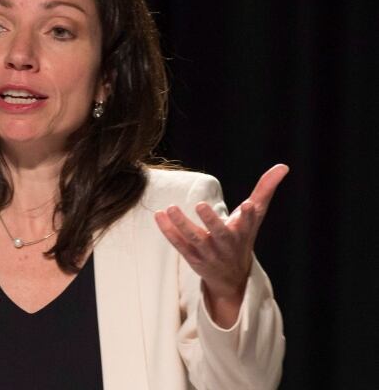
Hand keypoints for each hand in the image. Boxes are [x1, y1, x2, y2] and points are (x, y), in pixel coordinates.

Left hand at [154, 164, 288, 325]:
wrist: (232, 277)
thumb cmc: (243, 236)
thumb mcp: (256, 215)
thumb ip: (265, 189)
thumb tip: (283, 166)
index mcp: (243, 231)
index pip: (248, 223)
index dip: (249, 215)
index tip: (249, 205)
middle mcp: (226, 243)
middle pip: (220, 233)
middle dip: (211, 220)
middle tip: (201, 205)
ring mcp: (208, 252)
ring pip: (194, 239)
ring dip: (182, 224)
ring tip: (170, 208)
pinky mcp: (192, 258)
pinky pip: (179, 245)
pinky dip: (168, 231)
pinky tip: (159, 215)